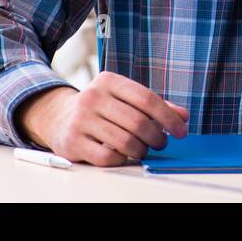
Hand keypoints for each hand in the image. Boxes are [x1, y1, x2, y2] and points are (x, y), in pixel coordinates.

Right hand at [17, 73, 188, 166]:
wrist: (58, 117)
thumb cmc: (101, 108)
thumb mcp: (124, 98)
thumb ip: (154, 105)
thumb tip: (183, 116)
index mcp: (109, 81)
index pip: (147, 99)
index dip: (168, 117)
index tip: (181, 130)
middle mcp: (93, 97)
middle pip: (138, 122)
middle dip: (157, 136)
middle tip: (162, 142)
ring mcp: (81, 120)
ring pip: (125, 141)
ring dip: (142, 150)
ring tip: (144, 149)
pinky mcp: (73, 142)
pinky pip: (108, 157)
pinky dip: (122, 159)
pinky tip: (124, 155)